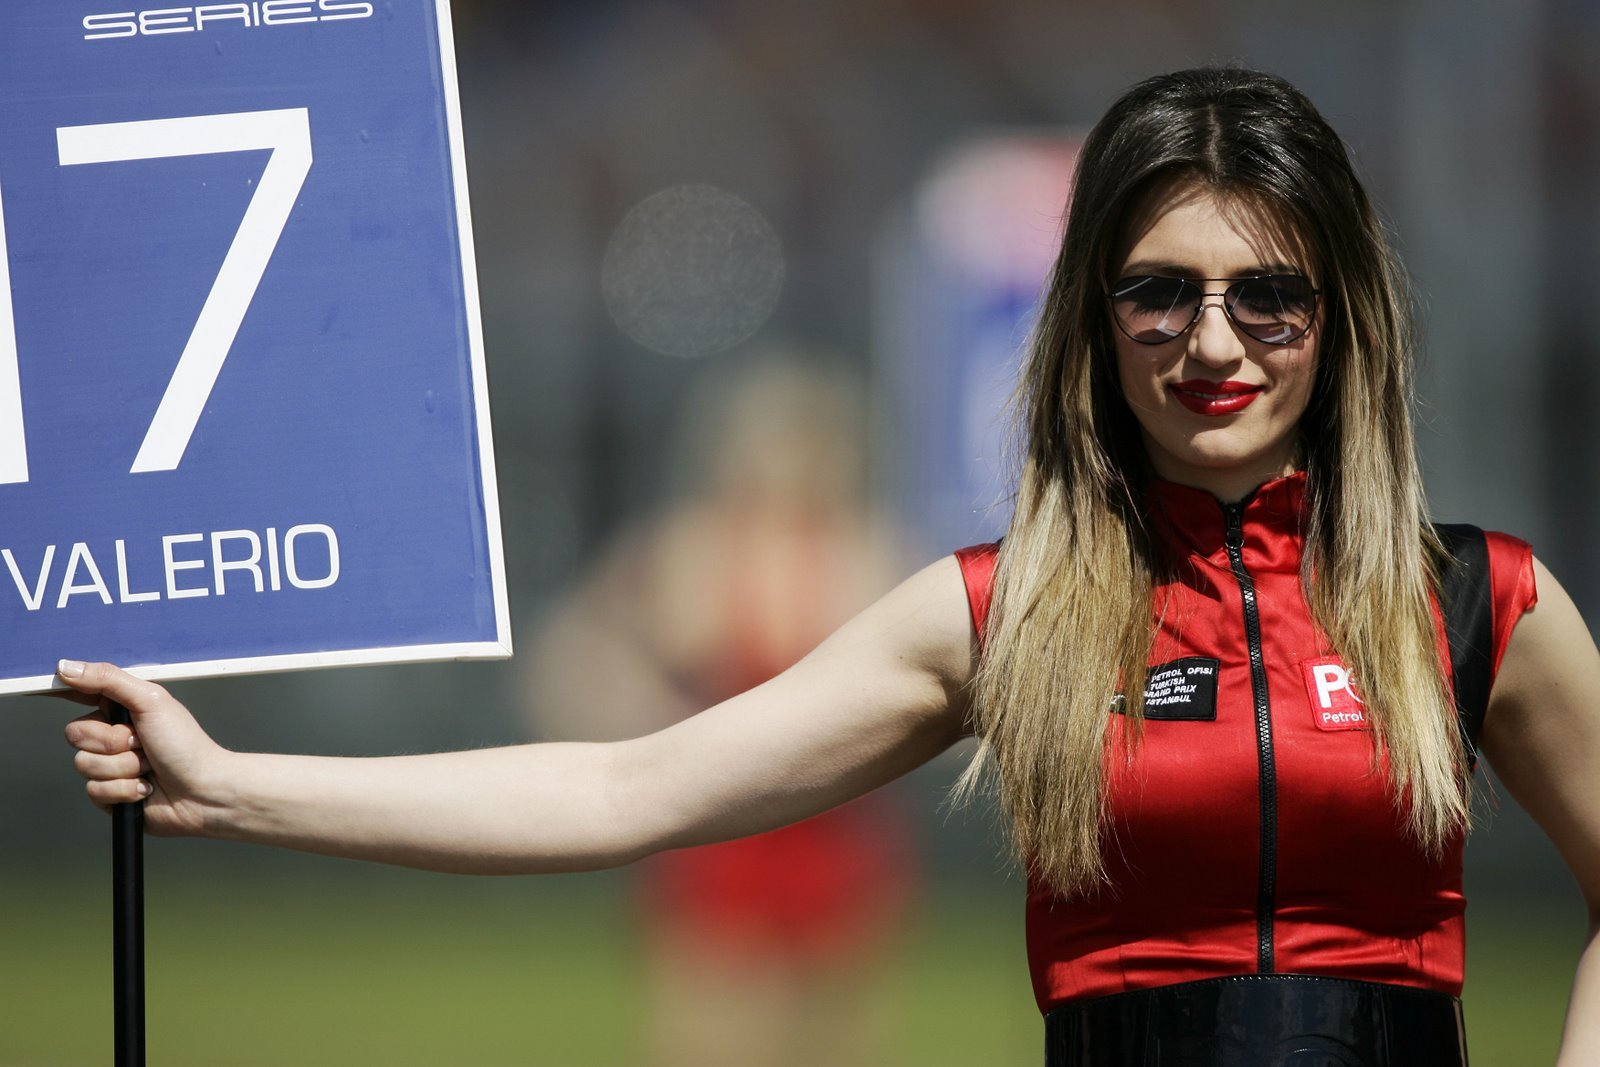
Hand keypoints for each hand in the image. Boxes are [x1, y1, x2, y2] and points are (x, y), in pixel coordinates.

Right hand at [59, 660, 228, 836]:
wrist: (203, 792)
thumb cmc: (186, 745)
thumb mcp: (150, 701)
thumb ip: (108, 680)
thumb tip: (66, 667)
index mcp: (123, 708)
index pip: (82, 694)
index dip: (63, 690)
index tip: (46, 686)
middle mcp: (114, 735)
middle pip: (75, 733)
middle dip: (111, 741)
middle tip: (141, 742)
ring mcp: (111, 765)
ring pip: (84, 765)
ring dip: (122, 767)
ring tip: (149, 767)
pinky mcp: (111, 793)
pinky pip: (94, 791)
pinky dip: (123, 789)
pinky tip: (146, 788)